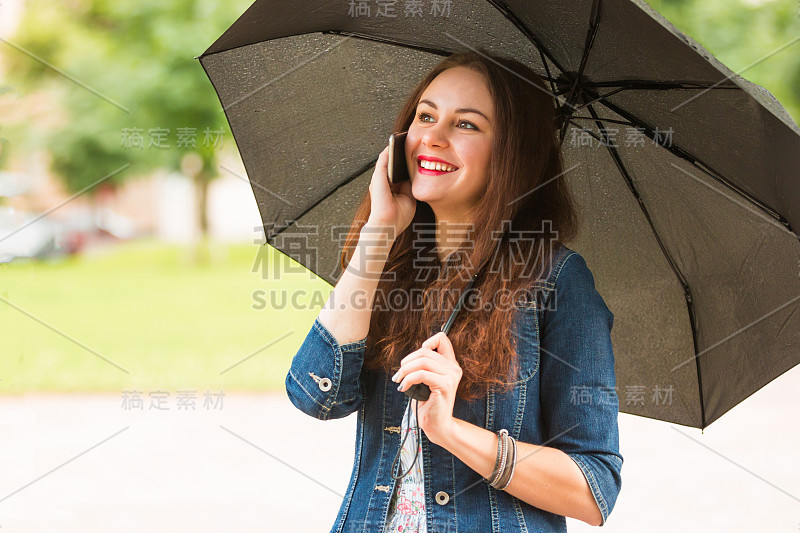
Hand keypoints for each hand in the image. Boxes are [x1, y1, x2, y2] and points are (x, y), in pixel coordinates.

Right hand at [366, 144, 415, 238]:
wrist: (388, 226)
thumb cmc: (398, 217)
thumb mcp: (409, 198)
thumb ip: (410, 186)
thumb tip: (415, 174)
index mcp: (391, 187)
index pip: (399, 170)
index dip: (406, 161)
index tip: (414, 150)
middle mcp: (383, 182)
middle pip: (392, 163)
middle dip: (400, 152)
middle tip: (407, 139)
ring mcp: (379, 180)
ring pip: (387, 160)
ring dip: (394, 149)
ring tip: (401, 137)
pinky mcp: (377, 178)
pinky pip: (383, 161)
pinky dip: (388, 152)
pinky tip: (394, 144)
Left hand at [392, 331, 461, 445]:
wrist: (437, 425)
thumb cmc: (428, 403)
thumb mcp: (425, 380)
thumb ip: (424, 366)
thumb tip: (408, 359)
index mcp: (450, 364)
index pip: (441, 338)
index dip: (425, 343)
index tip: (413, 361)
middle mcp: (453, 368)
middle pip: (425, 351)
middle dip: (406, 361)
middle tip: (399, 375)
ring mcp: (450, 376)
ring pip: (422, 361)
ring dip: (405, 370)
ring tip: (399, 380)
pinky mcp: (444, 385)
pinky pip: (421, 374)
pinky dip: (408, 379)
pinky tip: (403, 387)